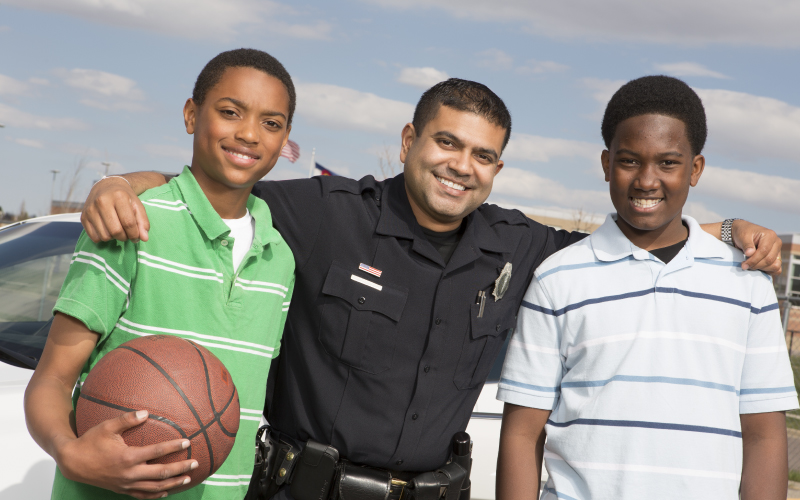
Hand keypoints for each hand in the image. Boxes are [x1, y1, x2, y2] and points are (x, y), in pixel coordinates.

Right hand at [56, 410, 197, 498]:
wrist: (73, 463)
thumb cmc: (90, 442)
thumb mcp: (107, 427)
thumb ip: (127, 419)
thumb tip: (146, 412)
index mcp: (128, 457)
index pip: (157, 451)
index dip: (174, 447)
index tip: (187, 442)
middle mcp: (129, 473)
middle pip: (161, 473)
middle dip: (180, 468)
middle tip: (195, 463)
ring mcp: (126, 484)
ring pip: (154, 487)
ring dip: (172, 483)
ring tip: (187, 478)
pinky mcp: (121, 490)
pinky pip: (142, 495)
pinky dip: (155, 494)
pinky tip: (166, 492)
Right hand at [81, 176, 149, 242]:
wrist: (106, 186)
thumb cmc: (125, 197)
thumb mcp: (137, 206)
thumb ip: (143, 222)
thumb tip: (144, 238)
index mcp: (118, 196)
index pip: (128, 223)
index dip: (135, 234)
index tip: (137, 237)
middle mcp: (102, 201)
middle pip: (116, 231)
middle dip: (124, 237)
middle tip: (127, 234)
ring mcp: (90, 209)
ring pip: (105, 236)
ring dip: (114, 238)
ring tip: (117, 230)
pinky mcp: (83, 216)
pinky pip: (94, 237)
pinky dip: (103, 238)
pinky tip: (107, 229)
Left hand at [732, 220, 782, 275]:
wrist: (744, 233)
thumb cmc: (743, 233)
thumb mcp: (742, 236)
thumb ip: (746, 245)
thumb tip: (750, 253)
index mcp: (770, 235)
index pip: (764, 251)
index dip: (753, 260)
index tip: (744, 264)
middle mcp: (777, 243)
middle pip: (769, 259)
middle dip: (756, 265)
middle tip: (744, 266)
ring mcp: (778, 251)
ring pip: (775, 265)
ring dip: (762, 268)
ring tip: (750, 266)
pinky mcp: (776, 258)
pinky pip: (777, 269)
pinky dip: (768, 271)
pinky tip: (758, 269)